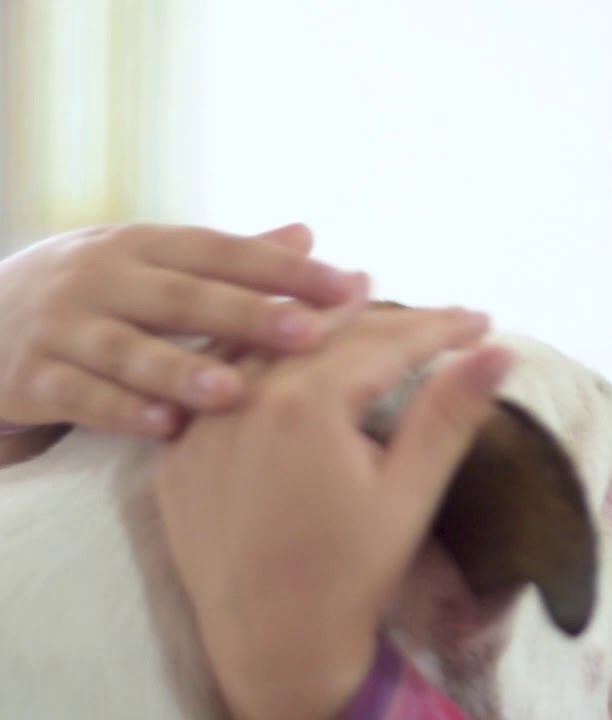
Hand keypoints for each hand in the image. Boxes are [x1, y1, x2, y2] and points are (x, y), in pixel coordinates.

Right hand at [0, 223, 365, 437]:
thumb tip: (307, 234)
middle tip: (309, 336)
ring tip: (234, 390)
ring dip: (181, 369)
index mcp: (142, 244)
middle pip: (183, 297)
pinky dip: (122, 410)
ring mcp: (63, 327)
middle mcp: (102, 278)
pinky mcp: (32, 377)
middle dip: (248, 315)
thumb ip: (229, 256)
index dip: (284, 269)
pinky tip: (166, 426)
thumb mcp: (150, 259)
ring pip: (128, 350)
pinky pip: (81, 396)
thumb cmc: (93, 290)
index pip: (222, 252)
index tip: (347, 286)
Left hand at [153, 306, 512, 719]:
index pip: (385, 341)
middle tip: (438, 312)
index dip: (440, 326)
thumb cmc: (351, 575)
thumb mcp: (409, 493)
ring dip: (313, 316)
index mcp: (306, 406)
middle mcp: (243, 399)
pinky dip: (253, 352)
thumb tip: (501, 350)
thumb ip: (450, 413)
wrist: (271, 648)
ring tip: (355, 289)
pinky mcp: (176, 451)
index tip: (482, 319)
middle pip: (326, 333)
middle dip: (388, 316)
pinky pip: (216, 381)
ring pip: (263, 344)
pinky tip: (278, 342)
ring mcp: (200, 423)